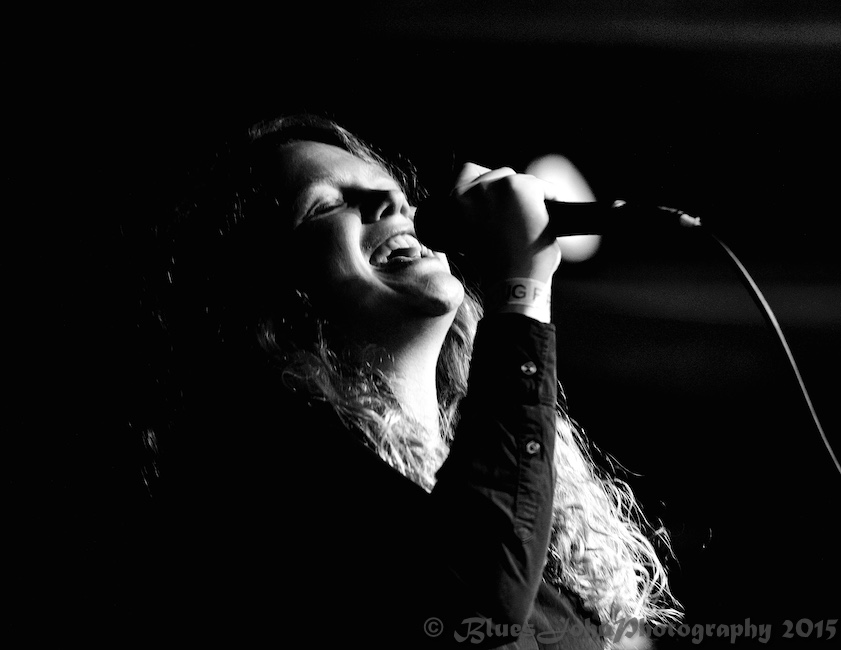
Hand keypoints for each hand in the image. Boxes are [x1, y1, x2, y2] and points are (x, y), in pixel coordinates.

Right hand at [450, 163, 562, 284]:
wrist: (511, 282)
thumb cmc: (493, 268)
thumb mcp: (469, 238)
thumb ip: (475, 215)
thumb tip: (493, 204)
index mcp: (453, 203)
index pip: (466, 176)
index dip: (486, 192)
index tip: (499, 207)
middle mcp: (471, 190)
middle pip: (495, 175)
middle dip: (507, 193)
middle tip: (518, 213)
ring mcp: (496, 186)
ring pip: (516, 178)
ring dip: (525, 194)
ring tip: (532, 216)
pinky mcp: (520, 187)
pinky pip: (541, 186)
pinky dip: (548, 197)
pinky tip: (550, 215)